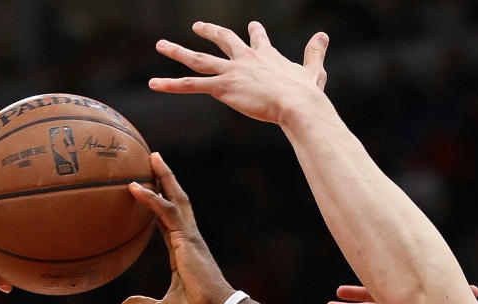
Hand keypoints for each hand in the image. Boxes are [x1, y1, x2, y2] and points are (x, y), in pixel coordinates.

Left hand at [118, 152, 234, 303]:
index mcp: (182, 251)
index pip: (167, 221)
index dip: (158, 203)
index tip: (149, 188)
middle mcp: (187, 239)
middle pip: (175, 201)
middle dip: (165, 179)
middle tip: (153, 159)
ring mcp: (189, 236)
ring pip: (175, 198)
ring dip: (164, 176)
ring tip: (152, 156)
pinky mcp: (187, 238)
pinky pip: (166, 212)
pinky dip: (151, 198)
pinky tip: (136, 186)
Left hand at [149, 22, 328, 124]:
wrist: (297, 104)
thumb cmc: (306, 94)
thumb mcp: (314, 71)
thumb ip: (316, 53)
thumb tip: (323, 35)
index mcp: (267, 56)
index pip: (257, 40)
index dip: (254, 33)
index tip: (251, 27)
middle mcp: (245, 59)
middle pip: (223, 39)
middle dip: (210, 31)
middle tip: (198, 26)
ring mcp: (231, 72)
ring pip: (198, 59)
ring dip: (178, 51)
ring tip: (161, 45)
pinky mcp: (222, 88)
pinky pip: (191, 85)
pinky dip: (171, 85)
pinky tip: (153, 84)